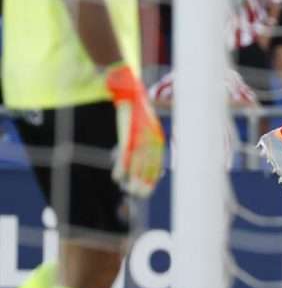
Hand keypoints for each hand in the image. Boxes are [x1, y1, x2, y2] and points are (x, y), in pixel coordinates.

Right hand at [106, 64, 165, 197]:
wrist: (130, 93)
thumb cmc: (137, 113)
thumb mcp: (145, 129)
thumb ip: (145, 143)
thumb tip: (142, 160)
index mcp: (157, 140)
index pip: (157, 165)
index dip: (152, 179)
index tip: (148, 190)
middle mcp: (151, 140)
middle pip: (149, 168)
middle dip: (143, 183)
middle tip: (138, 195)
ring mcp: (139, 138)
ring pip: (136, 165)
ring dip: (132, 179)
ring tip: (128, 189)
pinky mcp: (127, 135)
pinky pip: (124, 156)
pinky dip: (121, 167)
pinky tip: (117, 177)